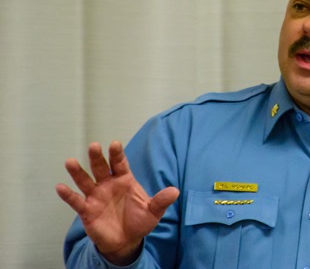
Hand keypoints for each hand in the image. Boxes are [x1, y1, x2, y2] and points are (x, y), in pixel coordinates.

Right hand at [56, 141, 178, 264]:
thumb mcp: (153, 211)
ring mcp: (96, 196)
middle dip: (97, 157)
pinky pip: (76, 201)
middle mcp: (108, 184)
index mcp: (124, 180)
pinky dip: (68, 195)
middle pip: (101, 167)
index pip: (120, 163)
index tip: (115, 144)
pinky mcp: (87, 210)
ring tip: (70, 162)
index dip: (117, 154)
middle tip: (94, 146)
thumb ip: (161, 201)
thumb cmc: (140, 221)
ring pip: (85, 181)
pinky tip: (60, 187)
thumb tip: (175, 191)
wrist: (126, 241)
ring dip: (78, 172)